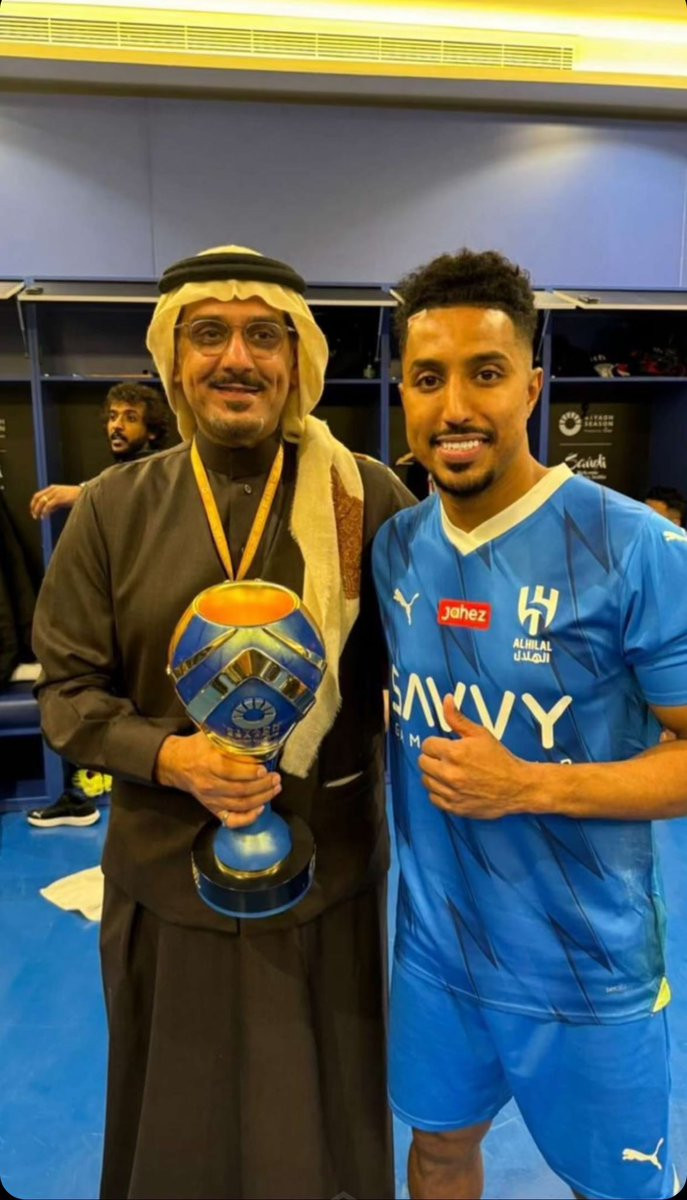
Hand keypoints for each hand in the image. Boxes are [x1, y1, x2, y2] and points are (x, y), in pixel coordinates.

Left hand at [30, 484, 81, 518]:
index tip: (33, 511)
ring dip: (38, 510)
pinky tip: (44, 517)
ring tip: (39, 517)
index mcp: (52, 488)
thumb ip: (54, 504)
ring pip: (42, 502)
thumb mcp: (62, 500)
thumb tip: (47, 511)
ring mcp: (56, 493)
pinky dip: (44, 511)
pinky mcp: (59, 498)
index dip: (33, 504)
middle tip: (34, 516)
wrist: (86, 494)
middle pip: (37, 497)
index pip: (38, 495)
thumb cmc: (75, 498)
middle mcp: (52, 489)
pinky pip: (48, 505)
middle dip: (34, 507)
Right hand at [155, 732, 280, 827]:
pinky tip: (261, 809)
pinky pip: (231, 820)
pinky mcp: (212, 809)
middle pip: (240, 790)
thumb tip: (257, 738)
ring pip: (240, 804)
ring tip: (275, 789)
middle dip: (262, 786)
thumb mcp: (211, 736)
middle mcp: (209, 784)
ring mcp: (210, 799)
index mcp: (208, 763)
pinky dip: (247, 818)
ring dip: (261, 798)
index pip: (230, 770)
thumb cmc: (198, 747)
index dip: (250, 772)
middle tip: (276, 778)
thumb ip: (231, 738)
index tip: (265, 768)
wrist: (177, 764)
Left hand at [418, 696, 532, 819]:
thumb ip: (458, 718)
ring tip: (448, 771)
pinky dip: (439, 792)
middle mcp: (449, 774)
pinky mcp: (455, 808)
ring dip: (434, 775)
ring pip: (426, 781)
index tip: (445, 745)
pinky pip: (433, 799)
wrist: (517, 786)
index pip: (427, 745)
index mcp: (455, 753)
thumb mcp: (481, 733)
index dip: (435, 743)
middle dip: (432, 757)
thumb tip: (446, 699)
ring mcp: (451, 793)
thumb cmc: (499, 757)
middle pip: (422, 762)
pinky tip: (450, 786)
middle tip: (445, 758)